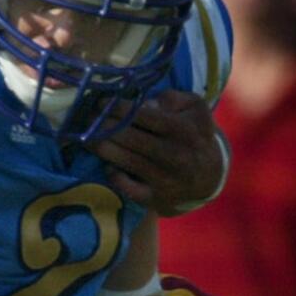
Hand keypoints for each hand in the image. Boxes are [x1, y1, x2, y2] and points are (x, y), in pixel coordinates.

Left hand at [89, 90, 224, 212]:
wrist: (209, 176)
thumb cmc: (195, 135)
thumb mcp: (195, 109)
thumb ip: (173, 98)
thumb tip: (146, 103)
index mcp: (182, 130)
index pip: (144, 116)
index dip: (119, 108)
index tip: (100, 101)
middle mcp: (174, 154)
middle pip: (132, 138)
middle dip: (105, 127)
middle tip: (86, 119)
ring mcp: (165, 178)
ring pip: (127, 161)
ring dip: (103, 149)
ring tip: (86, 138)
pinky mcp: (156, 197)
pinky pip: (130, 188)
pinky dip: (116, 177)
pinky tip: (108, 165)